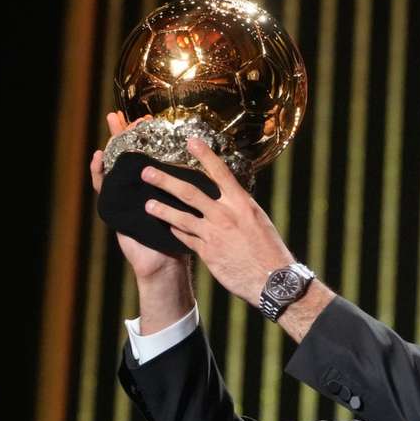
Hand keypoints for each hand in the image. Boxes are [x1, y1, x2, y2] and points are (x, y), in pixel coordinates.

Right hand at [91, 111, 189, 279]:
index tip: (154, 118)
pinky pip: (103, 187)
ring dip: (114, 143)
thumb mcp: (194, 209)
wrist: (165, 261)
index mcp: (162, 184)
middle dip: (130, 132)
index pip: (155, 153)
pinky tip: (99, 158)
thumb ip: (200, 190)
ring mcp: (127, 194)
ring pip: (117, 163)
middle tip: (126, 114)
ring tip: (112, 123)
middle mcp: (142, 186)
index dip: (152, 135)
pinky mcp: (114, 206)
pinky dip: (99, 172)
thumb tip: (223, 170)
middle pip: (133, 153)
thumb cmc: (182, 236)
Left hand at [139, 137, 294, 305]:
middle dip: (165, 181)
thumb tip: (228, 198)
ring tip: (147, 204)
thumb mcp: (258, 221)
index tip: (191, 141)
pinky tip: (167, 228)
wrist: (272, 279)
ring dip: (161, 209)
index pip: (220, 173)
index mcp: (242, 204)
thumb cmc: (270, 250)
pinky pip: (185, 238)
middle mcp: (226, 215)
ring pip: (180, 217)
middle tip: (146, 172)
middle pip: (189, 193)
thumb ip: (239, 209)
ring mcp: (214, 234)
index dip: (205, 155)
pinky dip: (175, 231)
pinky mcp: (207, 252)